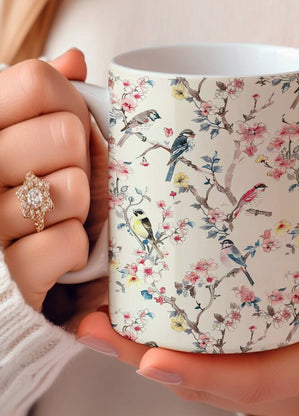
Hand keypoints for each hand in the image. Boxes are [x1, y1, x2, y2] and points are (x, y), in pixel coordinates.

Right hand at [0, 50, 106, 317]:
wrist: (67, 262)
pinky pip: (65, 242)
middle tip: (69, 176)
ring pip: (68, 188)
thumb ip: (61, 98)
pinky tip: (66, 247)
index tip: (68, 128)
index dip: (68, 106)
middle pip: (64, 134)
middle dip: (80, 159)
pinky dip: (76, 247)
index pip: (36, 83)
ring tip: (67, 214)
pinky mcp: (14, 273)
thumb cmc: (69, 191)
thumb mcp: (69, 140)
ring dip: (81, 205)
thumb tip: (73, 58)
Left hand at [76, 185, 298, 414]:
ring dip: (141, 354)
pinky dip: (163, 353)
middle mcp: (273, 387)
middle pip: (198, 381)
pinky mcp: (248, 373)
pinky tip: (134, 328)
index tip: (151, 361)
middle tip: (93, 328)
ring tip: (97, 325)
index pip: (247, 381)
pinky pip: (199, 370)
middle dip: (142, 358)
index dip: (198, 373)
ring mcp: (256, 383)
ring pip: (191, 378)